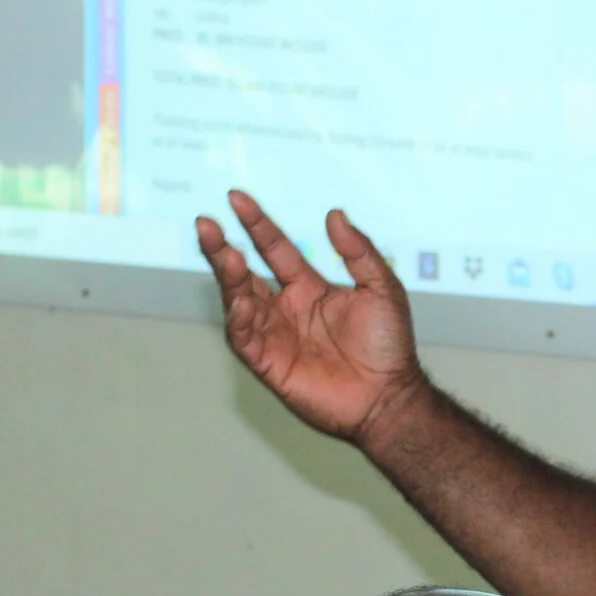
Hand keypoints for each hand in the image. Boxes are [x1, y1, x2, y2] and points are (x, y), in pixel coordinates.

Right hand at [197, 191, 426, 446]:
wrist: (389, 396)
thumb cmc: (389, 347)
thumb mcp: (382, 287)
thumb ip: (358, 251)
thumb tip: (334, 214)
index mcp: (310, 288)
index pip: (275, 248)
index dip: (256, 224)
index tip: (237, 198)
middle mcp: (286, 309)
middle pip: (245, 273)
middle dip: (223, 250)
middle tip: (206, 224)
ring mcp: (275, 335)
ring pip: (238, 301)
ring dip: (228, 278)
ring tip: (225, 256)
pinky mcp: (269, 363)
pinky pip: (244, 338)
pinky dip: (237, 319)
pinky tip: (238, 301)